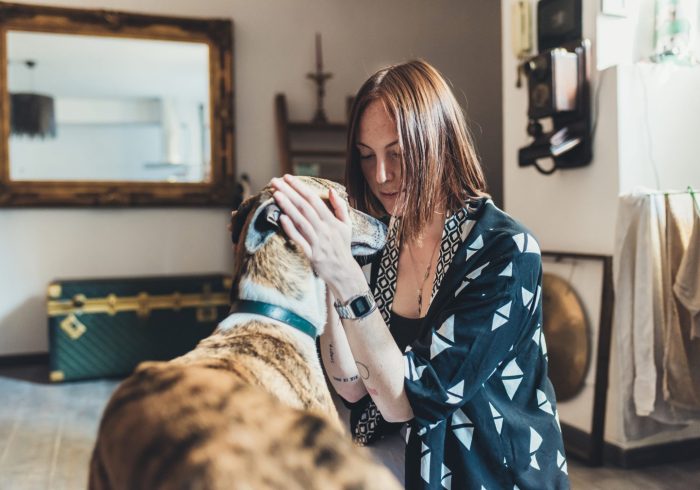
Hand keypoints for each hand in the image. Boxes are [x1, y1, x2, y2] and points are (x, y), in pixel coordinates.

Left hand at [270, 175, 354, 290]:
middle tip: (275, 181)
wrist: (344, 272)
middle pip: (305, 208)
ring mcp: (318, 242)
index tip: (287, 177)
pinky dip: (291, 229)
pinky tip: (281, 218)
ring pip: (301, 221)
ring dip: (288, 207)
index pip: (314, 200)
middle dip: (290, 192)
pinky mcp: (312, 255)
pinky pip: (300, 240)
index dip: (300, 187)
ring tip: (276, 194)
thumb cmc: (342, 246)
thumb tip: (331, 189)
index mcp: (332, 221)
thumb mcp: (347, 225)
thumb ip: (340, 207)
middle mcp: (325, 230)